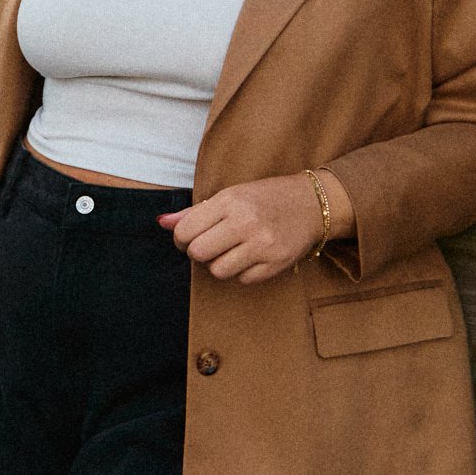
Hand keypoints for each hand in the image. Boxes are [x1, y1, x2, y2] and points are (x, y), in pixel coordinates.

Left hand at [160, 172, 353, 284]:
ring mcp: (262, 245)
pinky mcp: (276, 264)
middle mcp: (246, 222)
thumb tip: (161, 223)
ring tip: (232, 250)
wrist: (313, 204)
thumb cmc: (266, 198)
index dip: (181, 239)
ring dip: (220, 264)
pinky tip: (251, 256)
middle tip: (210, 245)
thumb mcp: (231, 195)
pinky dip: (242, 272)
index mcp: (231, 201)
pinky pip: (242, 279)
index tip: (189, 237)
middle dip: (198, 253)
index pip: (185, 231)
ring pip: (218, 271)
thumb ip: (194, 212)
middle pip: (198, 253)